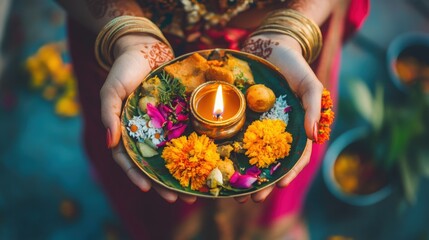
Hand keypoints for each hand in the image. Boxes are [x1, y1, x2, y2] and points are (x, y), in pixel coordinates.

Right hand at [100, 34, 196, 203]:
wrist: (146, 49)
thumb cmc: (124, 70)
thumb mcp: (111, 90)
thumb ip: (108, 114)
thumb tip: (109, 142)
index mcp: (126, 132)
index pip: (130, 160)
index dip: (137, 175)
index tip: (148, 188)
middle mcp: (146, 133)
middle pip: (155, 164)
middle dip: (166, 183)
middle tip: (181, 198)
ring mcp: (163, 126)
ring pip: (173, 155)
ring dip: (183, 173)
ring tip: (196, 189)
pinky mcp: (178, 117)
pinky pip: (186, 136)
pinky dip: (193, 151)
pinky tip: (205, 162)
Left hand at [237, 34, 322, 202]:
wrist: (272, 49)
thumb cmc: (295, 67)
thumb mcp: (310, 85)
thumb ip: (314, 108)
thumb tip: (315, 137)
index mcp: (297, 129)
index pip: (296, 157)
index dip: (289, 173)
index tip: (279, 186)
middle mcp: (278, 132)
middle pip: (272, 163)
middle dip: (263, 183)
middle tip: (250, 198)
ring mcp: (261, 127)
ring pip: (254, 157)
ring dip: (246, 176)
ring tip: (234, 193)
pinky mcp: (245, 120)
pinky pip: (239, 139)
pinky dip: (233, 155)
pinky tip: (222, 166)